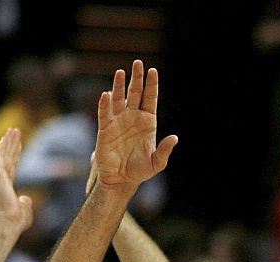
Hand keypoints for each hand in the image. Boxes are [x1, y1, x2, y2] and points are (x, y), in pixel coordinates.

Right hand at [0, 128, 34, 234]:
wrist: (9, 223)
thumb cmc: (16, 222)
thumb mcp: (24, 211)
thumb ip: (25, 204)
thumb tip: (26, 199)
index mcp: (6, 187)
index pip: (12, 167)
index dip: (15, 155)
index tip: (19, 145)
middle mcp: (0, 180)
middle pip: (7, 157)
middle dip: (11, 144)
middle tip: (15, 132)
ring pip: (4, 154)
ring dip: (8, 141)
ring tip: (13, 130)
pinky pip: (1, 155)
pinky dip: (4, 145)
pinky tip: (8, 136)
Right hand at [94, 61, 178, 193]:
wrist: (121, 180)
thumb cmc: (139, 171)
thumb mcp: (156, 163)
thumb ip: (165, 151)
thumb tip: (174, 138)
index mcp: (147, 122)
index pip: (150, 98)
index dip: (151, 85)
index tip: (153, 71)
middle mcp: (133, 117)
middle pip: (135, 93)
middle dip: (137, 78)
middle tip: (138, 63)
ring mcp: (118, 121)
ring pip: (119, 99)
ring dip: (119, 86)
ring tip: (121, 72)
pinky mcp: (105, 129)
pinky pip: (105, 114)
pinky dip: (105, 104)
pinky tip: (106, 94)